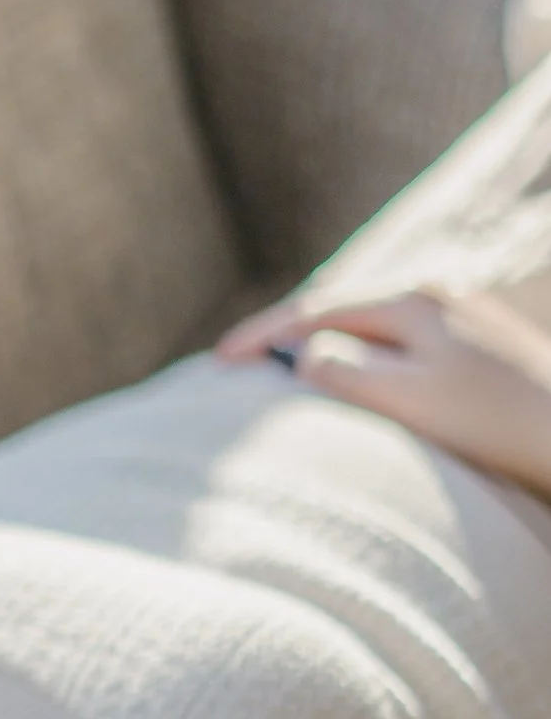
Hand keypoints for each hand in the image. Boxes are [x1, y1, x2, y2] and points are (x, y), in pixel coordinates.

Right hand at [219, 287, 550, 495]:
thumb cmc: (499, 424)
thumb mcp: (411, 401)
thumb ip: (349, 374)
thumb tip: (303, 356)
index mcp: (414, 300)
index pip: (317, 312)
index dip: (263, 336)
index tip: (218, 362)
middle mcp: (437, 295)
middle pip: (342, 310)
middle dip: (288, 333)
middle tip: (238, 361)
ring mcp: (460, 317)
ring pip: (372, 327)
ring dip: (326, 345)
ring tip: (286, 369)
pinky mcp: (478, 346)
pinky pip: (399, 343)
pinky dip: (362, 357)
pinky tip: (355, 378)